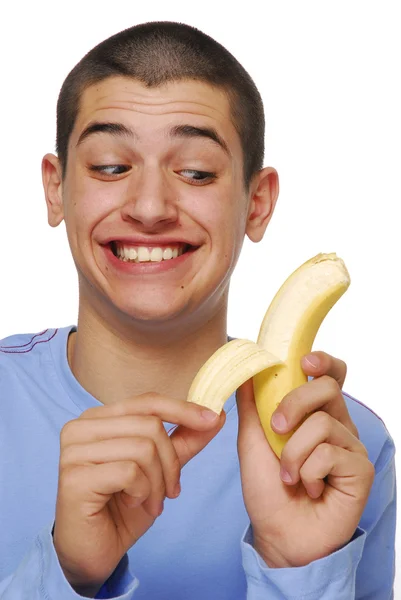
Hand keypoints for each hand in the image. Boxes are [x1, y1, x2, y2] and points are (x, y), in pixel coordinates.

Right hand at [53, 393, 224, 594]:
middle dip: (171, 462)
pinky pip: (129, 472)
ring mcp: (73, 451)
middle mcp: (80, 427)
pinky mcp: (74, 477)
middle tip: (172, 491)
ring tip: (152, 503)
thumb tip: (217, 414)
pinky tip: (131, 504)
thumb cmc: (121, 508)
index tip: (213, 418)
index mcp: (98, 418)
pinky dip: (142, 492)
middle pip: (150, 425)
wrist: (93, 553)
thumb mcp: (159, 469)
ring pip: (143, 449)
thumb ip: (183, 440)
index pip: (147, 401)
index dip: (182, 409)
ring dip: (158, 483)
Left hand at [237, 351, 374, 567]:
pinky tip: (309, 489)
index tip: (304, 361)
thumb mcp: (252, 440)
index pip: (330, 375)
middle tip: (276, 428)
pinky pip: (330, 454)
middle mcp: (337, 425)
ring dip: (293, 453)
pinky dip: (307, 472)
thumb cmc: (267, 489)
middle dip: (295, 403)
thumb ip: (252, 405)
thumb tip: (244, 371)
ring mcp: (350, 447)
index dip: (323, 361)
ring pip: (322, 424)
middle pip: (327, 387)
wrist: (278, 534)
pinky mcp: (360, 469)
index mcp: (315, 414)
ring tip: (289, 476)